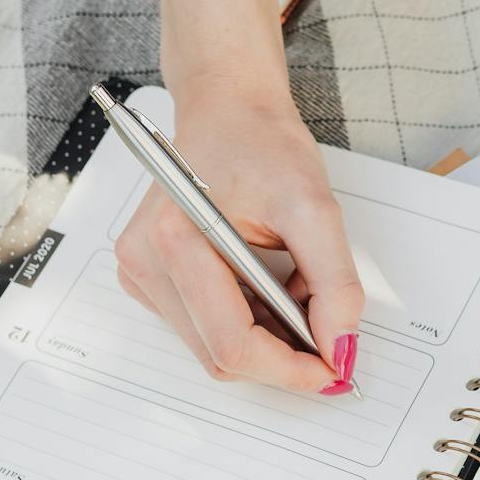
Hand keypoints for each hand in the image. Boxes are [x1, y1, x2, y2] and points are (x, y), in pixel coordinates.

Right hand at [112, 84, 365, 394]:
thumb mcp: (315, 206)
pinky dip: (244, 321)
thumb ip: (334, 283)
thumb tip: (340, 348)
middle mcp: (144, 261)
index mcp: (176, 240)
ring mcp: (140, 272)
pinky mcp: (147, 277)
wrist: (227, 110)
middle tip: (325, 326)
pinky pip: (202, 328)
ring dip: (264, 336)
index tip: (333, 368)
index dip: (289, 369)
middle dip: (281, 353)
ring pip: (212, 348)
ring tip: (290, 284)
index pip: (232, 343)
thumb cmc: (261, 144)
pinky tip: (262, 283)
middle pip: (221, 355)